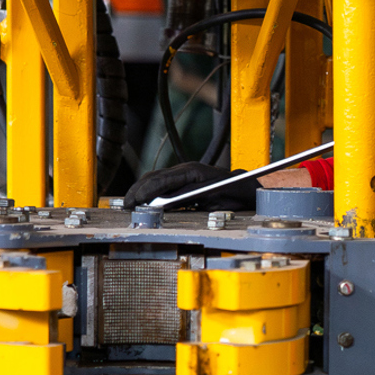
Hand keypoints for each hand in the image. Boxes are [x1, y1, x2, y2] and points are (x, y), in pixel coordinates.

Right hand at [125, 162, 260, 211]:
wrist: (247, 188)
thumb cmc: (234, 193)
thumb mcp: (212, 198)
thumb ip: (187, 198)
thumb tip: (164, 202)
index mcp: (192, 172)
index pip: (161, 181)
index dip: (145, 192)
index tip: (134, 202)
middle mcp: (186, 169)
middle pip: (154, 177)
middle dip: (138, 191)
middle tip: (127, 205)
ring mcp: (185, 172)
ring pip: (156, 178)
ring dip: (142, 190)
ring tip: (130, 203)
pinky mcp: (185, 178)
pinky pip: (162, 181)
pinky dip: (150, 190)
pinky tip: (144, 199)